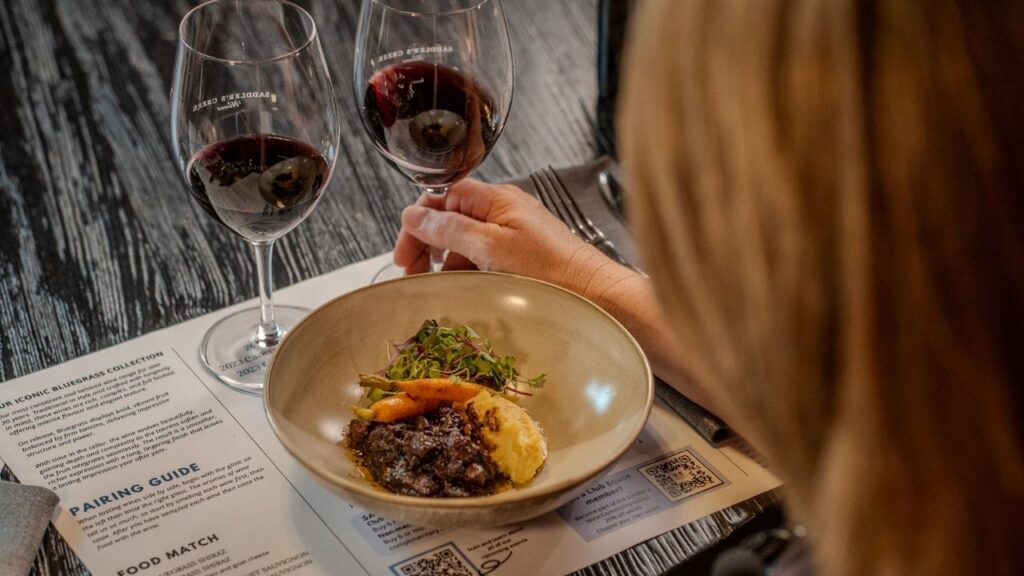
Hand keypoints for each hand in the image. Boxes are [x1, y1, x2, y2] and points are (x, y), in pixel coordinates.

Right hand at [394, 179, 606, 286]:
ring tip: (439, 287)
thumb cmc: (550, 269)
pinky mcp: (521, 259)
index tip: (405, 252)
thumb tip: (414, 215)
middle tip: (415, 274)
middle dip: (428, 245)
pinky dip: (469, 274)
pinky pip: (484, 260)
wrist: (594, 294)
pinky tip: (465, 291)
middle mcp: (504, 212)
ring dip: (447, 264)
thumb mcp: (490, 247)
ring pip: (466, 244)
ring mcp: (513, 236)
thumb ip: (450, 229)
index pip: (444, 197)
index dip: (420, 221)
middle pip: (451, 220)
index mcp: (496, 199)